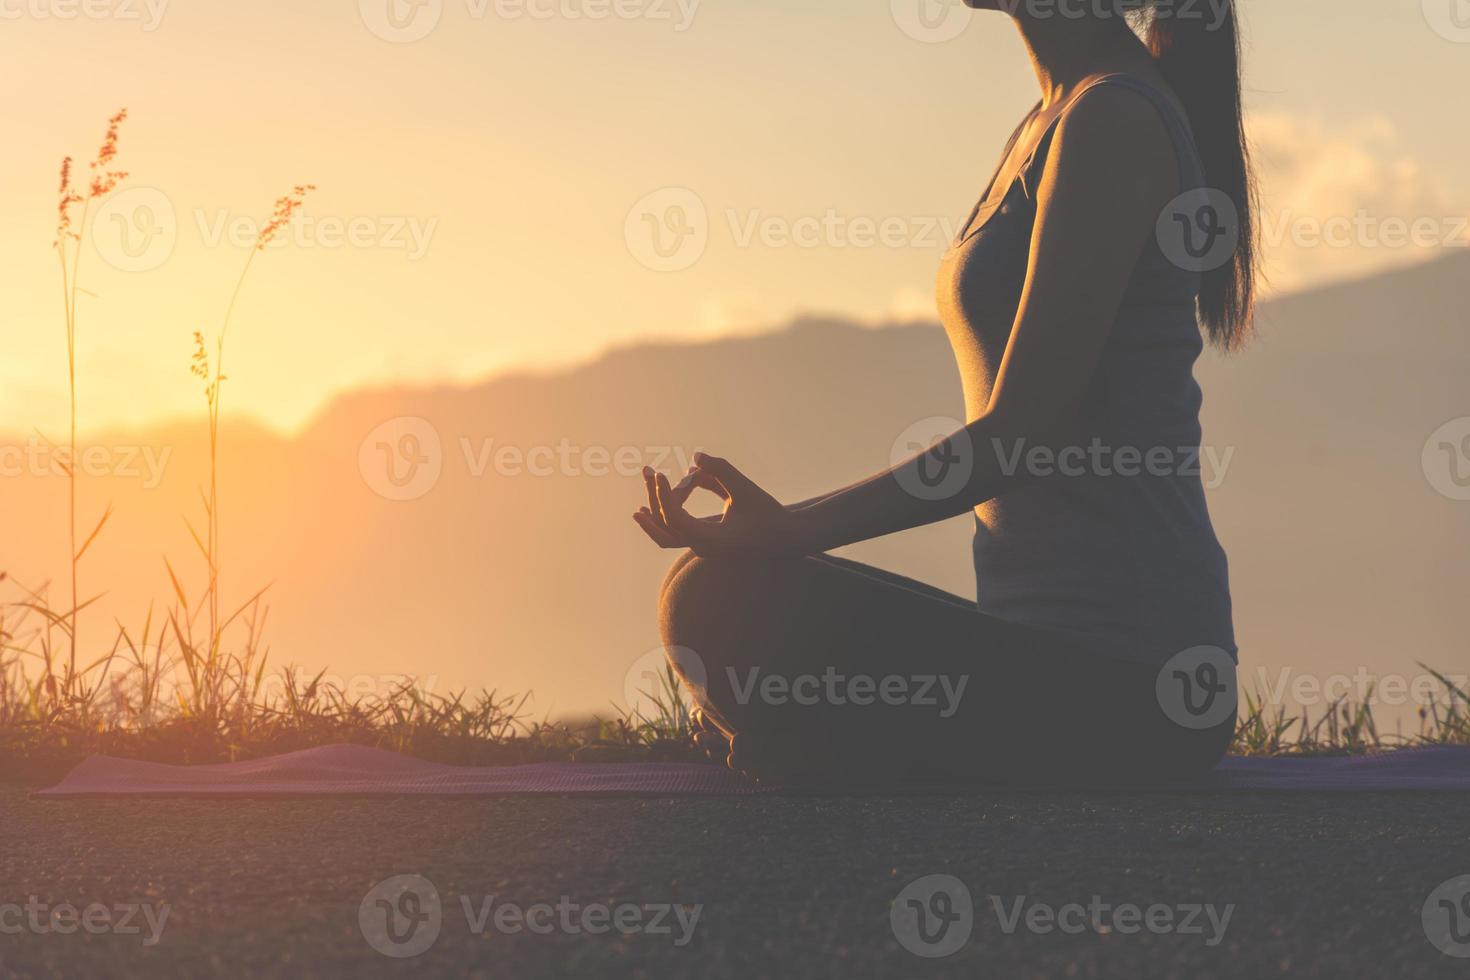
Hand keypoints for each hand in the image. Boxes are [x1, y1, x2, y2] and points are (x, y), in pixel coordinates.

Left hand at [633, 453, 807, 556]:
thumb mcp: (745, 489)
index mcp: (711, 539)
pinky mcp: (706, 541)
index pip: (674, 519)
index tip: (663, 473)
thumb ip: (721, 470)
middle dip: (654, 497)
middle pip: (665, 526)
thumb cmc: (768, 514)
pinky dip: (665, 515)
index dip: (664, 494)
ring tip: (645, 484)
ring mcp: (702, 547)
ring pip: (666, 533)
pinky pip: (676, 531)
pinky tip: (657, 498)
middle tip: (648, 470)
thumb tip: (695, 456)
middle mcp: (702, 547)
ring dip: (654, 509)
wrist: (786, 538)